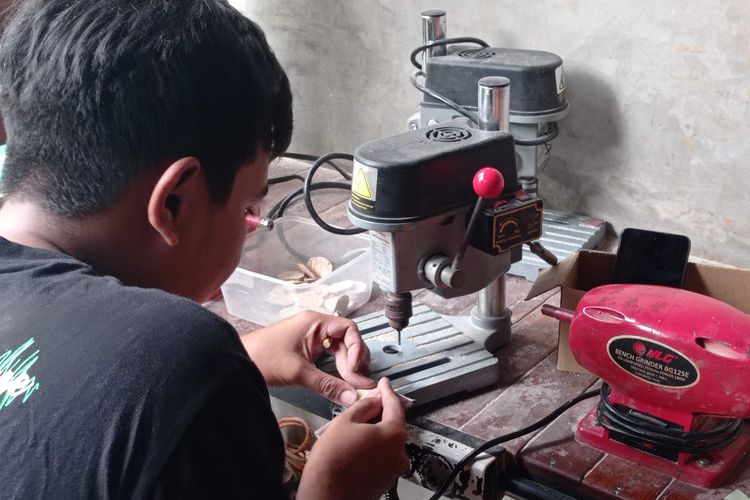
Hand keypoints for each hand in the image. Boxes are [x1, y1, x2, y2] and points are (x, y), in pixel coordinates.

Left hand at [241, 310, 373, 404]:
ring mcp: (310, 337)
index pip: (349, 329)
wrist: (237, 360)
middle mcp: (315, 326)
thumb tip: (350, 396)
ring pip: (338, 349)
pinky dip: (336, 367)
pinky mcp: (305, 348)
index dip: (356, 348)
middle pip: (346, 340)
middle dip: (354, 361)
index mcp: (315, 322)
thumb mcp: (298, 372)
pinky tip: (340, 379)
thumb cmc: (262, 357)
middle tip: (359, 383)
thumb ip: (327, 385)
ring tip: (353, 384)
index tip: (354, 369)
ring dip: (347, 366)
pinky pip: (328, 354)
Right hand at [297, 378, 409, 499]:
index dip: (388, 391)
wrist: (325, 496)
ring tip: (352, 431)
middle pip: (393, 426)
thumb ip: (365, 406)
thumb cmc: (333, 462)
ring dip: (374, 434)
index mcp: (393, 435)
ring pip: (386, 444)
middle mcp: (399, 454)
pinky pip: (381, 459)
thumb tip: (374, 401)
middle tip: (366, 405)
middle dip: (380, 414)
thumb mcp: (345, 421)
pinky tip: (354, 448)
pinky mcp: (384, 482)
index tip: (385, 384)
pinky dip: (372, 450)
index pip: (395, 406)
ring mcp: (393, 470)